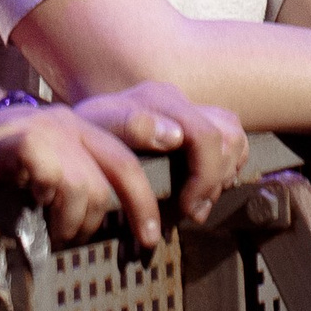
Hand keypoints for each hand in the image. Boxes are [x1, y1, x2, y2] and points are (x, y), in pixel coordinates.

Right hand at [0, 106, 163, 245]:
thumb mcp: (29, 177)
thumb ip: (67, 182)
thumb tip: (108, 214)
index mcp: (70, 127)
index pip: (128, 148)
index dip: (151, 183)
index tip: (159, 220)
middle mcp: (63, 120)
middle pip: (124, 164)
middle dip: (142, 208)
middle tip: (144, 241)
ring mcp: (41, 128)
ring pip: (94, 185)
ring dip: (81, 221)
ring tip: (56, 229)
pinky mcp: (19, 143)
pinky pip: (62, 185)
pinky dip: (56, 212)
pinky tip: (36, 213)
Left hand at [71, 81, 248, 228]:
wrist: (76, 130)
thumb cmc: (84, 136)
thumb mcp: (97, 131)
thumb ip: (132, 127)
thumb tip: (175, 135)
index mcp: (158, 99)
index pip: (207, 135)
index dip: (205, 177)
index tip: (187, 208)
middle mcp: (177, 100)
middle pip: (227, 138)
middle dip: (214, 180)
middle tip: (192, 210)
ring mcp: (187, 109)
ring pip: (234, 137)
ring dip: (223, 173)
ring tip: (199, 199)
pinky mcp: (193, 122)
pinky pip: (230, 138)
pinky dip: (226, 164)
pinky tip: (206, 184)